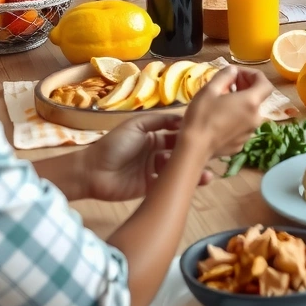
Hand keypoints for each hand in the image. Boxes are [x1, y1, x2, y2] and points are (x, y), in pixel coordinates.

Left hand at [83, 114, 206, 201]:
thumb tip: (181, 118)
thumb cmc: (114, 144)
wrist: (93, 172)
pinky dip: (182, 182)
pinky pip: (170, 183)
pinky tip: (198, 180)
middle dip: (194, 152)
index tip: (207, 132)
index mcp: (152, 135)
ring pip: (177, 168)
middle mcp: (155, 151)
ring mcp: (154, 170)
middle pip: (179, 151)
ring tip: (209, 169)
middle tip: (212, 153)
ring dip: (192, 168)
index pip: (175, 133)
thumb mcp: (136, 125)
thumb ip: (158, 121)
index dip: (189, 133)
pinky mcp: (152, 187)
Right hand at [180, 65, 272, 157]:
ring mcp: (249, 133)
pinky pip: (243, 127)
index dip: (253, 75)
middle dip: (245, 88)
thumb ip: (225, 75)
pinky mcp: (241, 144)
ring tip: (222, 102)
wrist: (194, 149)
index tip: (236, 74)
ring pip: (250, 113)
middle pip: (258, 98)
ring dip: (240, 104)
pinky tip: (220, 120)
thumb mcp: (210, 89)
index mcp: (251, 102)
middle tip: (227, 85)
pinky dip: (236, 119)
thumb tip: (233, 70)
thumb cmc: (202, 115)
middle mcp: (256, 118)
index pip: (265, 83)